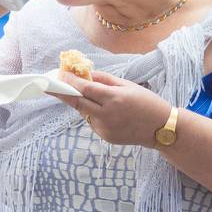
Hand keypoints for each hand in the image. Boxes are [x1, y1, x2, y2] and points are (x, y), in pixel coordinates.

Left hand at [50, 70, 172, 146]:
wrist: (161, 128)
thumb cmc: (147, 102)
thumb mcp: (128, 85)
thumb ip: (105, 80)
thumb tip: (86, 75)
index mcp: (114, 98)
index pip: (85, 89)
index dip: (69, 81)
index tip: (59, 75)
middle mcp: (107, 114)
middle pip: (77, 103)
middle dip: (62, 93)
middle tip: (49, 86)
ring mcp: (105, 128)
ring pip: (84, 113)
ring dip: (82, 103)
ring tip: (94, 97)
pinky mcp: (106, 137)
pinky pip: (93, 122)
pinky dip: (94, 114)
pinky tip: (109, 113)